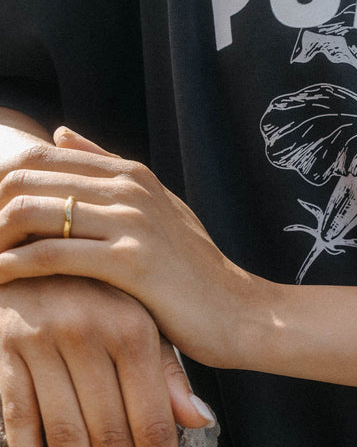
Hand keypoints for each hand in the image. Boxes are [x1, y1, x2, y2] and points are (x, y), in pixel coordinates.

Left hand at [0, 129, 263, 367]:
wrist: (242, 314)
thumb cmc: (197, 273)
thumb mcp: (158, 211)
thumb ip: (108, 171)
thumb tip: (59, 132)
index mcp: (131, 173)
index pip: (38, 157)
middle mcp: (129, 188)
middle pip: (25, 178)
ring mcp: (132, 222)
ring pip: (31, 212)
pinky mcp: (133, 263)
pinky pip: (52, 256)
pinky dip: (13, 268)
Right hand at [0, 275, 215, 446]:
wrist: (28, 242)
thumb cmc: (98, 290)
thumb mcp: (142, 317)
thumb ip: (169, 369)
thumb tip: (202, 421)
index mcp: (135, 329)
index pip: (156, 424)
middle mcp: (90, 335)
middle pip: (114, 439)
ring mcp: (42, 341)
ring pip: (66, 437)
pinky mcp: (2, 348)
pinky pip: (16, 416)